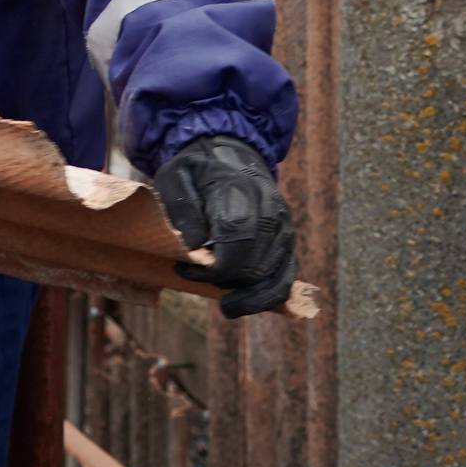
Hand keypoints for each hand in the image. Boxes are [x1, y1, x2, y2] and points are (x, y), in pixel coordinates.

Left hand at [152, 133, 295, 317]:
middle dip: (226, 282)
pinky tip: (245, 301)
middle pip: (255, 265)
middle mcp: (271, 213)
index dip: (212, 266)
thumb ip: (182, 207)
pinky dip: (268, 297)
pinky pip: (286, 279)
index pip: (237, 239)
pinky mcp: (288, 244)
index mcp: (242, 193)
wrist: (234, 159)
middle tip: (197, 279)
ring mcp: (284, 230)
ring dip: (249, 298)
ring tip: (227, 307)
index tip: (186, 269)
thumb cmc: (199, 171)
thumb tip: (194, 244)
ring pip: (275, 278)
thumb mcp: (177, 176)